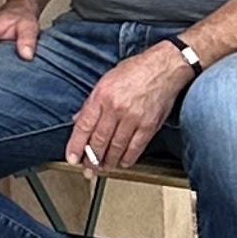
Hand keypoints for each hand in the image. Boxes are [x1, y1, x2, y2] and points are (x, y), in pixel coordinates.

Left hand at [61, 43, 193, 175]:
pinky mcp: (149, 125)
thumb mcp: (106, 80)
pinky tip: (122, 163)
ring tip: (103, 168)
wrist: (164, 68)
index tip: (72, 158)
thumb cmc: (136, 70)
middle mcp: (116, 108)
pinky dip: (127, 158)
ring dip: (108, 161)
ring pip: (116, 147)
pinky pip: (135, 148)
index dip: (76, 145)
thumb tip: (79, 120)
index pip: (84, 125)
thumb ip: (92, 102)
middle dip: (91, 159)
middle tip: (87, 169)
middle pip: (99, 140)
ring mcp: (133, 118)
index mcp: (102, 95)